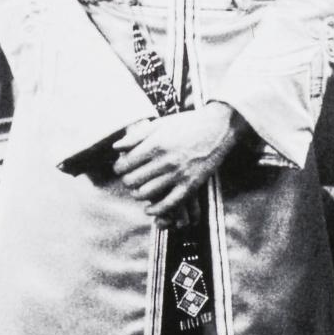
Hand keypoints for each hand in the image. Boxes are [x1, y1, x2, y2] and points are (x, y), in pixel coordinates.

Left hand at [113, 104, 245, 219]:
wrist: (217, 128)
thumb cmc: (186, 124)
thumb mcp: (160, 124)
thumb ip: (137, 136)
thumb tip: (116, 147)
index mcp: (156, 145)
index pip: (125, 164)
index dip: (119, 168)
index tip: (121, 168)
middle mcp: (165, 161)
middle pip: (132, 180)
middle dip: (127, 181)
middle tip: (130, 178)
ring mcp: (178, 174)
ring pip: (146, 193)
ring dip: (138, 194)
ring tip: (138, 190)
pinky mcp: (190, 185)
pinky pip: (169, 204)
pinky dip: (155, 210)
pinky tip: (149, 209)